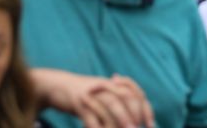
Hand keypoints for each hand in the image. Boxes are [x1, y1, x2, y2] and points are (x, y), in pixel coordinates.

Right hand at [32, 68, 154, 127]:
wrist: (56, 85)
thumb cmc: (84, 95)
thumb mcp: (101, 93)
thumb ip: (118, 100)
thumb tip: (138, 117)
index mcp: (111, 83)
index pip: (134, 92)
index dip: (144, 108)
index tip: (150, 124)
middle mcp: (102, 85)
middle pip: (123, 97)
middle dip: (133, 114)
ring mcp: (90, 92)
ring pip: (108, 105)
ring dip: (119, 121)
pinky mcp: (77, 102)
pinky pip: (91, 116)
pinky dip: (98, 127)